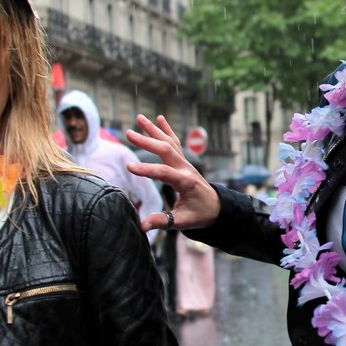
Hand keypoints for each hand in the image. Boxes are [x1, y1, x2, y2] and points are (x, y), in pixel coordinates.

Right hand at [126, 115, 220, 230]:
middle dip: (147, 142)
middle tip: (128, 133)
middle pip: (166, 150)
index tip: (129, 166)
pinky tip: (159, 119)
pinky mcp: (183, 161)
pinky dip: (166, 130)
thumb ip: (163, 222)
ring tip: (139, 118)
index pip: (164, 173)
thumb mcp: (183, 222)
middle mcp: (186, 168)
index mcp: (186, 183)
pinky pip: (175, 142)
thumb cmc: (200, 214)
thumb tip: (142, 227)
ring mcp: (185, 163)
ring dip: (154, 130)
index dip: (147, 169)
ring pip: (169, 142)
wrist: (216, 207)